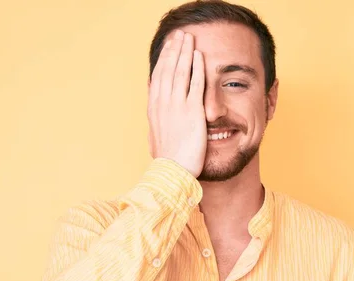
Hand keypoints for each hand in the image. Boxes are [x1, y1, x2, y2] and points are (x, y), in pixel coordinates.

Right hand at [147, 30, 206, 177]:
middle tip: (179, 35)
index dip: (164, 59)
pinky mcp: (193, 111)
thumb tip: (154, 122)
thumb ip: (156, 125)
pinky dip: (197, 68)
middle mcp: (163, 103)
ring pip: (180, 71)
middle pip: (168, 69)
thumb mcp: (155, 138)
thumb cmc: (167, 159)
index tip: (169, 47)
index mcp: (154, 108)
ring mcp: (177, 106)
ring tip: (189, 39)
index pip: (158, 76)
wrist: (173, 171)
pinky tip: (200, 56)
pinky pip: (195, 84)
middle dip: (174, 49)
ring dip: (185, 52)